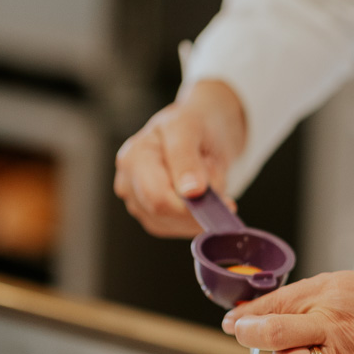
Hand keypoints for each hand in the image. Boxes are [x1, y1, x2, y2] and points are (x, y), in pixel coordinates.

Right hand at [114, 79, 246, 237]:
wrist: (202, 130)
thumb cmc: (193, 124)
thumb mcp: (190, 128)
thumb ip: (187, 158)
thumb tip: (191, 191)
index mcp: (134, 157)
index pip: (157, 196)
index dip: (189, 205)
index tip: (224, 202)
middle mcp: (129, 182)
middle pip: (164, 213)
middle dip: (198, 205)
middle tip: (220, 186)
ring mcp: (138, 202)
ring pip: (173, 224)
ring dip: (200, 211)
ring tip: (210, 183)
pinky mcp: (152, 216)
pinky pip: (178, 228)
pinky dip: (198, 218)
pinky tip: (206, 199)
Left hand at [222, 271, 353, 353]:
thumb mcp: (353, 284)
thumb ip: (308, 298)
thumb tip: (261, 311)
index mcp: (335, 290)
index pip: (275, 302)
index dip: (247, 314)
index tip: (235, 321)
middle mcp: (337, 321)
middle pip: (272, 333)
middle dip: (250, 334)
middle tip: (242, 334)